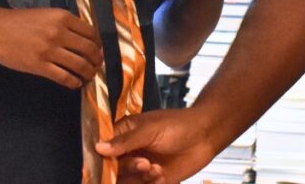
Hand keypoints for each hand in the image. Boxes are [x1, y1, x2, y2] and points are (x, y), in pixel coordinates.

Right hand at [0, 7, 102, 88]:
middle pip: (89, 49)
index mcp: (62, 17)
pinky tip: (75, 83)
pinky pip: (64, 77)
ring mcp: (50, 50)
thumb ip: (64, 23)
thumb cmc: (19, 21)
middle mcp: (59, 33)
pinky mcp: (39, 66)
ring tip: (88, 76)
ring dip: (88, 73)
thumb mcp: (46, 14)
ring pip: (80, 65)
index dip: (98, 44)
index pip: (91, 33)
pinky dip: (74, 82)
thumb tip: (82, 37)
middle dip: (97, 60)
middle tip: (96, 65)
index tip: (97, 50)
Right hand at [98, 107, 217, 182]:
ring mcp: (140, 166)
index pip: (103, 149)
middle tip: (145, 163)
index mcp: (124, 133)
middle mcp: (129, 151)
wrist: (206, 136)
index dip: (102, 158)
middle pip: (112, 168)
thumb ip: (125, 141)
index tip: (108, 165)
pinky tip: (162, 175)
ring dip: (139, 178)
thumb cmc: (178, 125)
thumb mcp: (150, 130)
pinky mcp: (153, 179)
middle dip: (127, 168)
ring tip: (156, 169)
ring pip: (125, 181)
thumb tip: (98, 147)